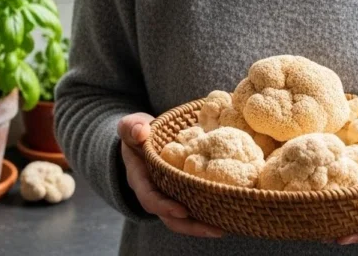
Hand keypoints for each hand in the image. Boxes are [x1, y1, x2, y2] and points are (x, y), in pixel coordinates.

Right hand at [118, 113, 223, 237]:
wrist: (142, 139)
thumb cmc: (137, 133)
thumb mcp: (131, 126)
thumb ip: (132, 128)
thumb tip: (140, 133)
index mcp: (140, 179)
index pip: (150, 198)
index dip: (164, 206)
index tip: (183, 210)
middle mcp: (154, 192)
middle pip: (169, 217)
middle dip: (191, 226)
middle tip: (215, 229)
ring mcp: (168, 194)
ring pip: (182, 218)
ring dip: (201, 225)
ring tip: (224, 228)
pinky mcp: (182, 192)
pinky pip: (193, 207)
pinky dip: (206, 213)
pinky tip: (226, 215)